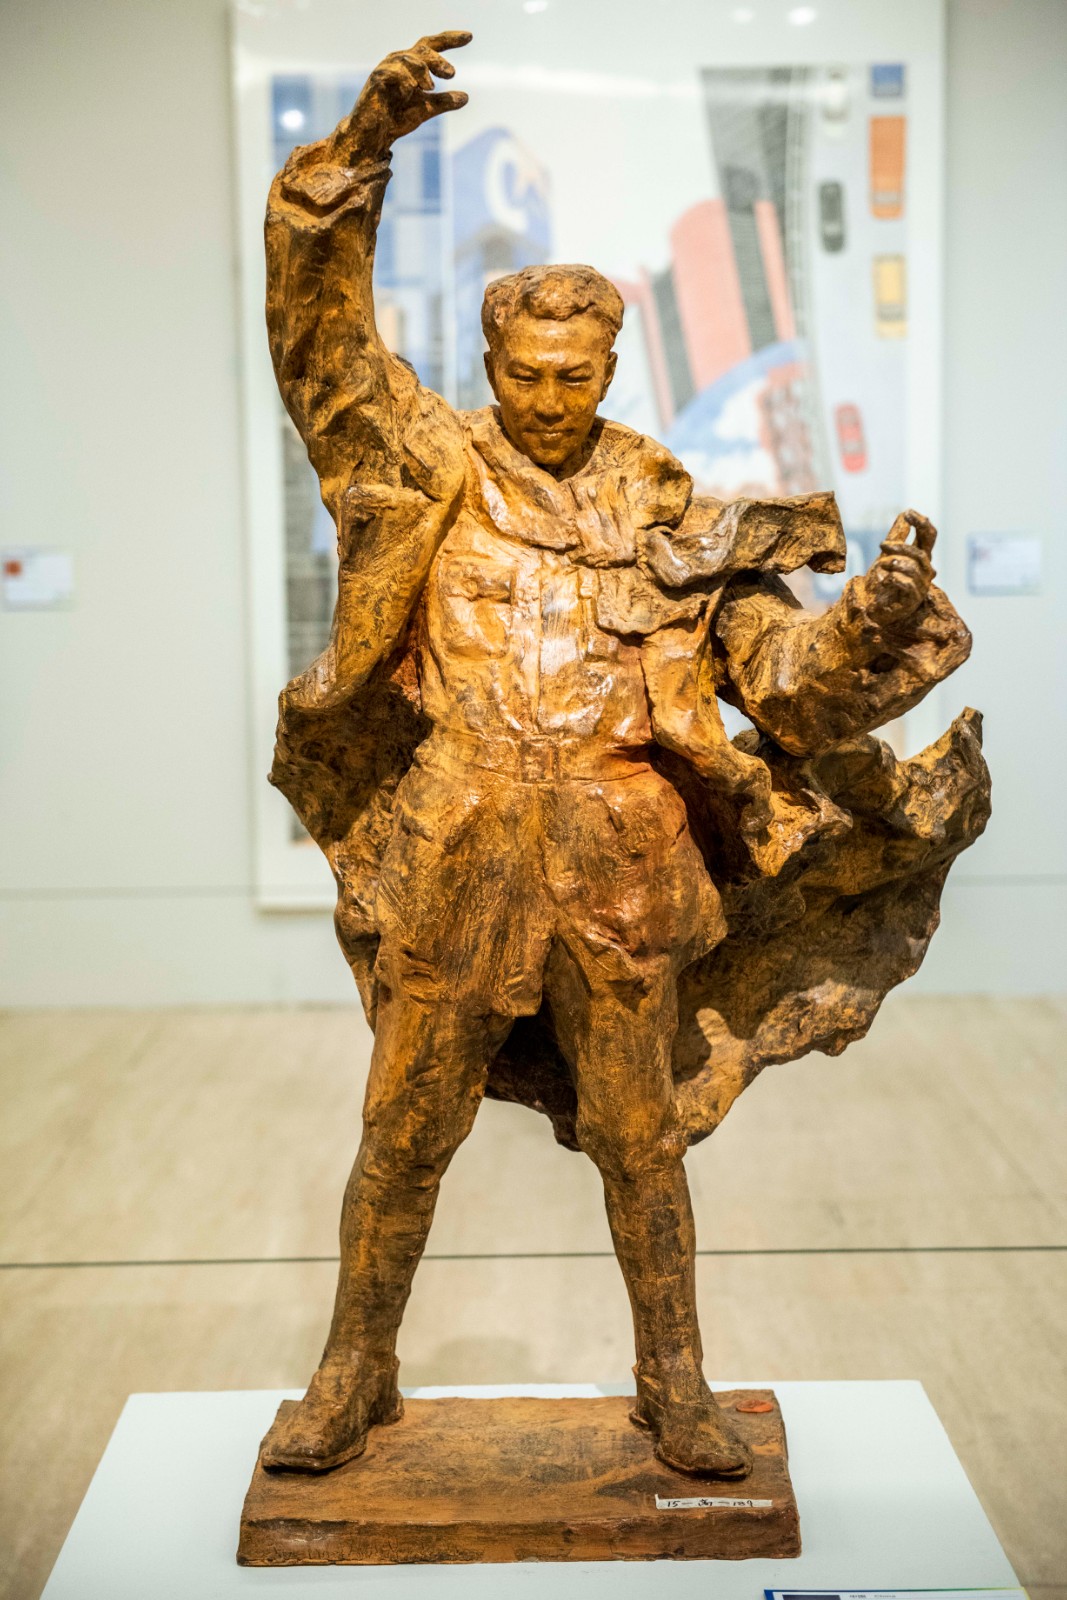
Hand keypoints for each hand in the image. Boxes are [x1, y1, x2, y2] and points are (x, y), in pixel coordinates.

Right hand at [334, 31, 470, 162]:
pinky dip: (405, 80)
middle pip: (423, 50)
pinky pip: (393, 73)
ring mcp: (387, 68)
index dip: (450, 39)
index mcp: (411, 65)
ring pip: (409, 58)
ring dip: (423, 70)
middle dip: (438, 60)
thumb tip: (466, 97)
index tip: (469, 37)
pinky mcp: (377, 79)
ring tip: (431, 87)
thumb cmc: (396, 118)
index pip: (431, 45)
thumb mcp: (426, 109)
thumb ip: (444, 102)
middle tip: (452, 74)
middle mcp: (399, 61)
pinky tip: (411, 91)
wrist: (374, 135)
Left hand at [859, 509, 936, 626]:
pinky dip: (894, 578)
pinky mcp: (912, 600)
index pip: (929, 537)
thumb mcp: (887, 554)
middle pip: (920, 553)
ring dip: (895, 563)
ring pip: (913, 568)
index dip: (922, 524)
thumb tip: (905, 513)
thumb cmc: (880, 581)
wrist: (869, 606)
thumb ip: (897, 536)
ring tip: (881, 565)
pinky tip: (884, 579)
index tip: (908, 513)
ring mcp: (920, 586)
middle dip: (900, 547)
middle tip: (881, 545)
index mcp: (920, 557)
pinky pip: (907, 584)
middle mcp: (925, 571)